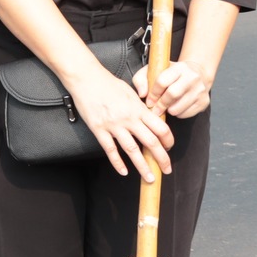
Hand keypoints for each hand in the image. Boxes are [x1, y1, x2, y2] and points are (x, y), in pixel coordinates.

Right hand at [64, 64, 173, 181]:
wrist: (86, 78)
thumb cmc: (108, 83)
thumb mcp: (130, 92)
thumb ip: (140, 107)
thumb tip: (149, 118)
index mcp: (138, 109)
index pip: (160, 128)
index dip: (168, 141)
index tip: (170, 148)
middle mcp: (129, 119)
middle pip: (151, 142)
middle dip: (161, 158)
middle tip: (167, 169)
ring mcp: (114, 125)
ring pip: (132, 150)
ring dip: (143, 166)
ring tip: (149, 177)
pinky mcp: (99, 129)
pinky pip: (110, 150)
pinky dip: (117, 162)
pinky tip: (123, 171)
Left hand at [133, 60, 213, 118]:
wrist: (198, 73)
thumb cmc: (171, 74)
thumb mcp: (155, 70)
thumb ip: (141, 79)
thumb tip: (142, 94)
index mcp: (179, 68)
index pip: (162, 81)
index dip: (153, 93)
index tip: (149, 100)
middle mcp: (192, 77)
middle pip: (172, 94)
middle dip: (160, 104)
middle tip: (155, 109)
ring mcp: (200, 90)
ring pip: (179, 107)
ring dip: (169, 110)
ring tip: (166, 107)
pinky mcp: (204, 102)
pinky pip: (186, 114)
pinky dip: (178, 114)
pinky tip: (176, 107)